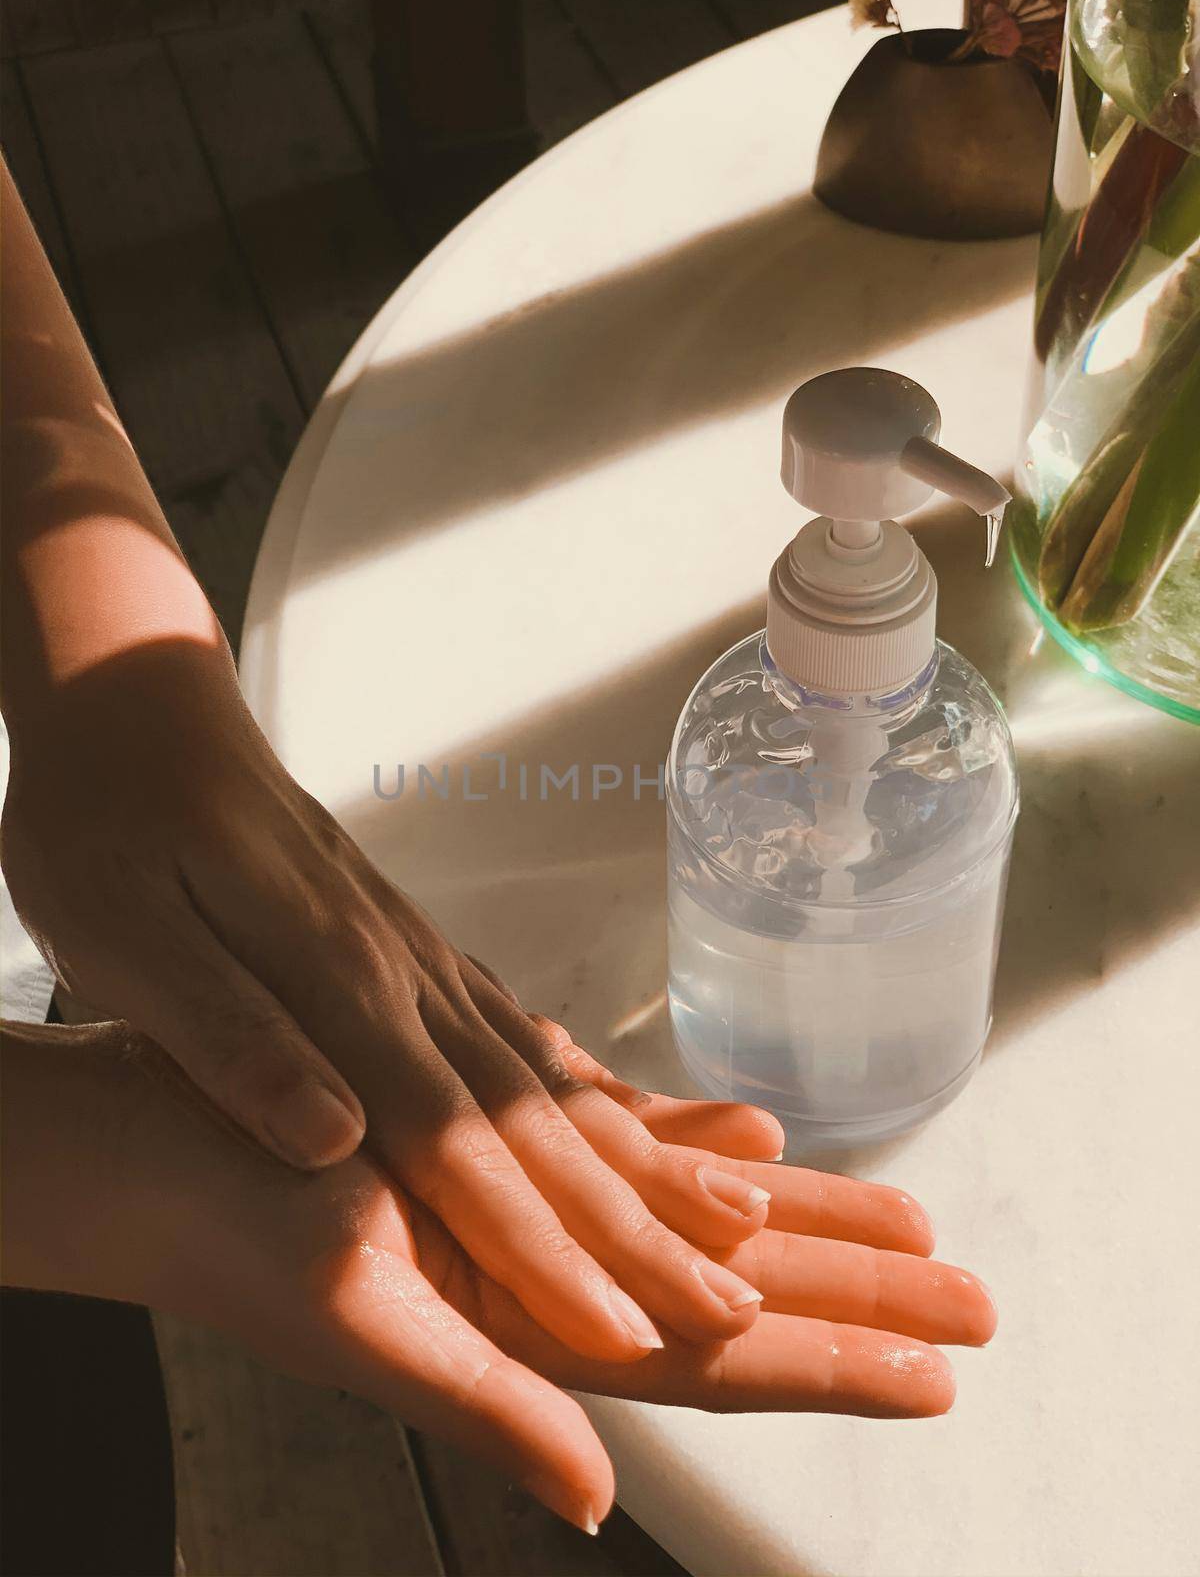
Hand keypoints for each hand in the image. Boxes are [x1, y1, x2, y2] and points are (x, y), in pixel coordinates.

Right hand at [0, 1020, 996, 1534]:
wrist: (167, 1148)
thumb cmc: (238, 1232)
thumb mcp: (360, 1327)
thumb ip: (486, 1412)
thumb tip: (595, 1500)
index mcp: (536, 1330)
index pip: (720, 1361)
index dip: (830, 1364)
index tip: (933, 1369)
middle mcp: (555, 1277)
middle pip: (739, 1294)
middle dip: (856, 1291)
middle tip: (968, 1296)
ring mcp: (536, 1212)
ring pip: (703, 1218)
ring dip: (802, 1220)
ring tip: (902, 1217)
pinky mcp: (504, 1148)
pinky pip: (626, 1147)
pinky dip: (696, 1142)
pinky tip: (751, 1133)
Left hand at [3, 640, 784, 1366]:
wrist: (136, 700)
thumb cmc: (108, 817)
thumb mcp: (121, 937)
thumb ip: (234, 1040)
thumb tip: (335, 1142)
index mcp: (335, 977)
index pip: (457, 1142)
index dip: (540, 1246)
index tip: (618, 1329)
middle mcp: (401, 967)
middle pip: (534, 1117)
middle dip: (631, 1222)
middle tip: (724, 1301)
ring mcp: (413, 948)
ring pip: (543, 1072)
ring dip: (631, 1157)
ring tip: (718, 1216)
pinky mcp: (402, 936)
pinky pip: (513, 1024)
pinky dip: (579, 1080)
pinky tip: (613, 1109)